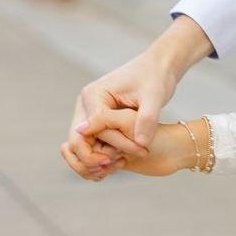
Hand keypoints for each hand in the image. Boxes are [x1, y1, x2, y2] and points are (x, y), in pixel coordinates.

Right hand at [64, 17, 210, 173]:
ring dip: (94, 159)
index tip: (122, 157)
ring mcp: (89, 113)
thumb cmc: (156, 78)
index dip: (105, 146)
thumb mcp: (155, 96)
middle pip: (78, 139)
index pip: (90, 128)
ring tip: (116, 168)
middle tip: (117, 166)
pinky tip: (117, 165)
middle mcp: (85, 104)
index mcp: (94, 95)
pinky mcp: (97, 121)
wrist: (158, 67)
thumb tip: (140, 142)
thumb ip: (147, 118)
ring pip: (81, 144)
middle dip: (94, 157)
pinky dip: (99, 156)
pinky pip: (91, 143)